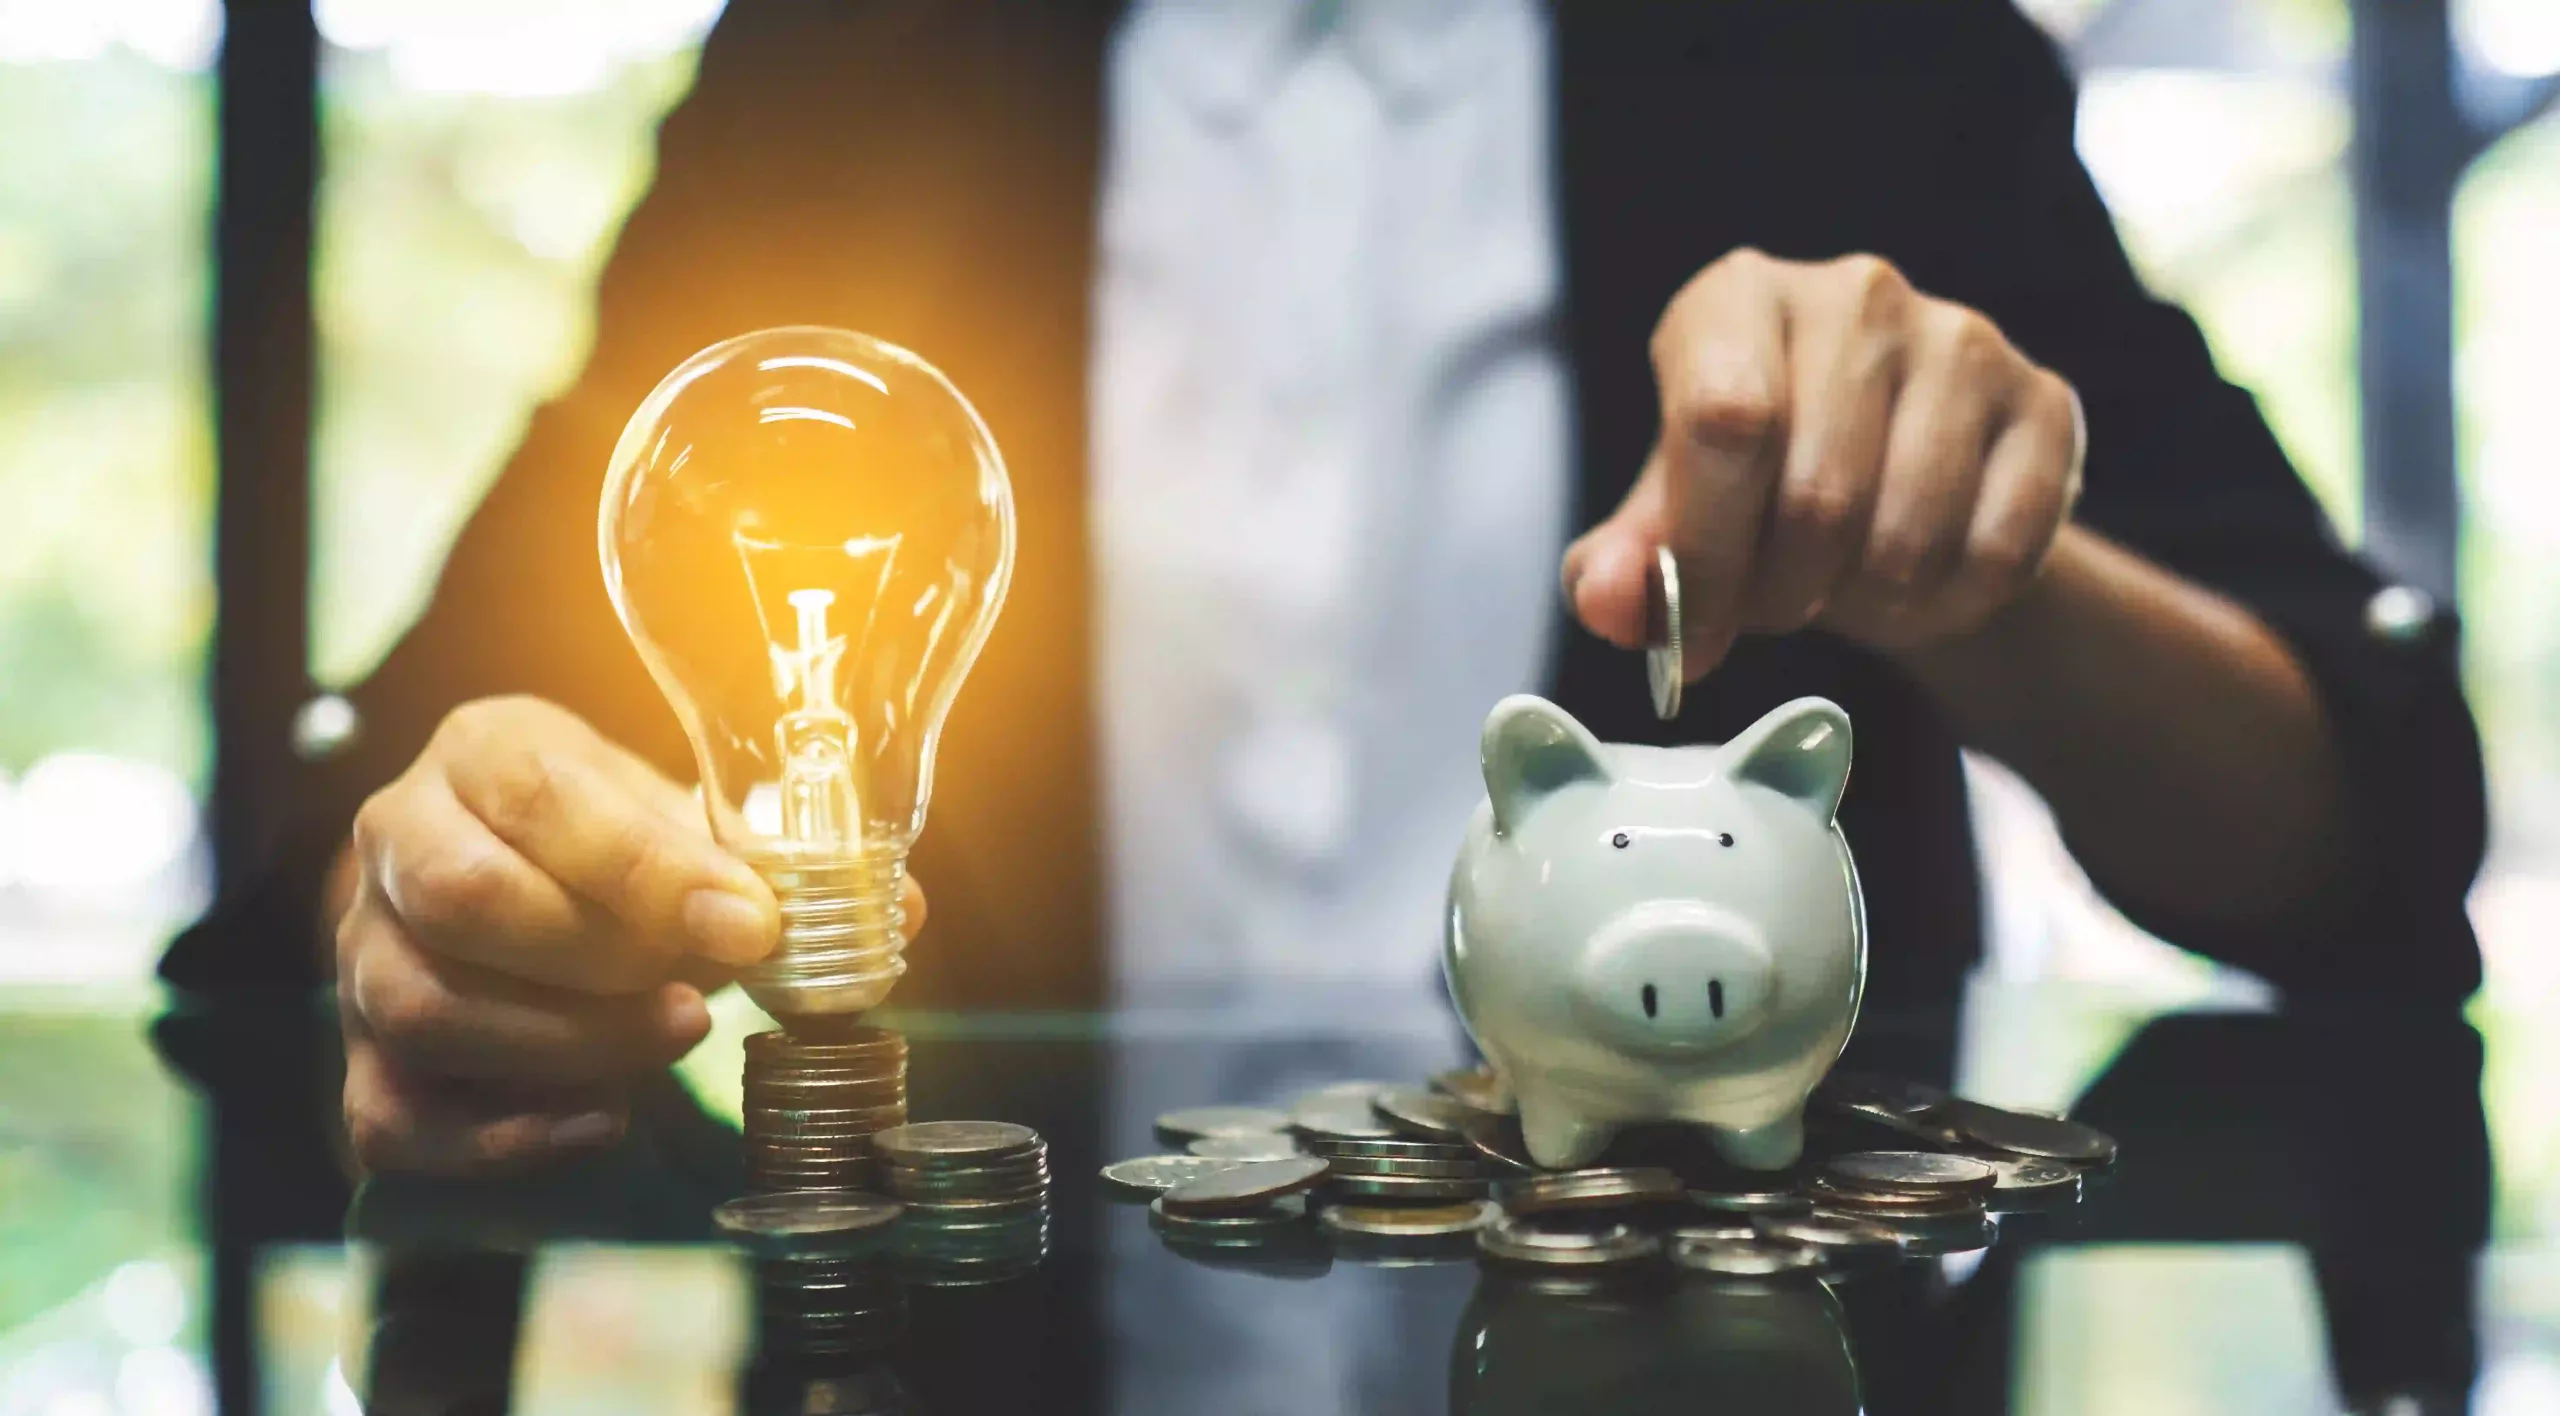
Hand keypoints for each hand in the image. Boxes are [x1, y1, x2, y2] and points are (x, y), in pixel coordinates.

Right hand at [334, 695, 926, 1172]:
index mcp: (486, 751)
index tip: (753, 924)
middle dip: (602, 963)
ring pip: (427, 1006)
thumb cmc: (603, 838)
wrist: (497, 865)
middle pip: (468, 902)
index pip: (544, 796)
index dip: (650, 870)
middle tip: (703, 999)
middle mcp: (399, 836)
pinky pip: (392, 1114)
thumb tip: (893, 912)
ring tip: (670, 1041)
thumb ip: (768, 857)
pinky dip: (498, 1137)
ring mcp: (361, 948)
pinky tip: (597, 1121)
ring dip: (564, 1045)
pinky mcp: (357, 1051)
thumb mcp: (679, 815)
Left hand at [1563, 250, 2085, 674]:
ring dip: (1867, 605)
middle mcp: (1854, 293)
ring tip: (1844, 590)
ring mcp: (1961, 338)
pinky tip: (1921, 586)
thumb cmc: (1756, 491)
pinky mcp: (2045, 401)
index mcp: (1735, 298)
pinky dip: (1950, 604)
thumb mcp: (1670, 522)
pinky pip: (1998, 550)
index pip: (1721, 424)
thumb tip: (1605, 601)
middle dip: (1782, 594)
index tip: (1696, 637)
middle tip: (1775, 610)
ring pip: (1908, 534)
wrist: (1890, 482)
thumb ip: (1621, 565)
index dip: (1705, 556)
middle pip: (1817, 495)